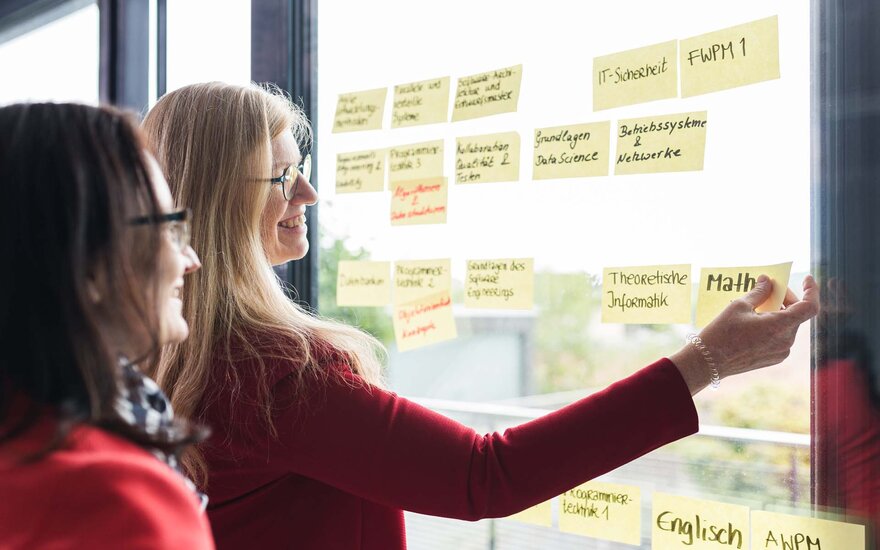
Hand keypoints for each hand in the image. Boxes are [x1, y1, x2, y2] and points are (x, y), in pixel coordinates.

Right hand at [670, 274, 819, 394]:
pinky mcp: (774, 358)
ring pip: (788, 325)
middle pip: (796, 314)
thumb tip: (767, 281)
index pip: (809, 307)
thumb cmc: (722, 332)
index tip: (806, 279)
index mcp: (780, 326)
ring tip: (758, 306)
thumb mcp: (739, 306)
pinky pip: (781, 337)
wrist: (709, 362)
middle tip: (768, 289)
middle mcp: (786, 341)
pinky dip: (773, 325)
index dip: (811, 290)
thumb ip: (759, 292)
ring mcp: (781, 352)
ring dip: (778, 312)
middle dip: (785, 299)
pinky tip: (755, 322)